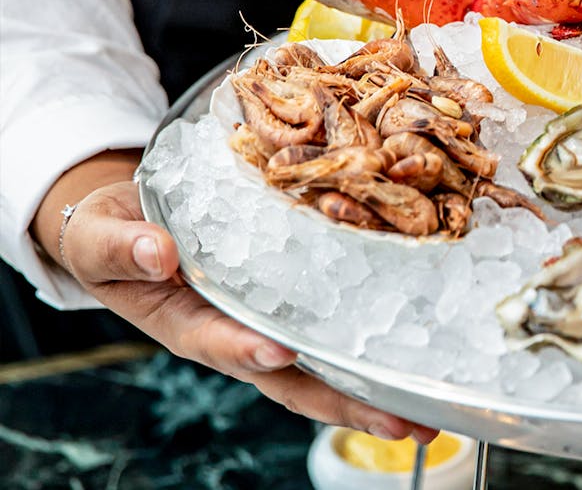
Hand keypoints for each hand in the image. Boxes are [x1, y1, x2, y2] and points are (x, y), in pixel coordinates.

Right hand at [33, 151, 436, 442]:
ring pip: (319, 369)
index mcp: (185, 322)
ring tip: (420, 416)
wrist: (129, 223)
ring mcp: (265, 324)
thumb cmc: (111, 235)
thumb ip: (121, 247)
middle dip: (340, 403)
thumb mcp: (98, 237)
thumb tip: (158, 253)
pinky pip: (331, 331)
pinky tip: (414, 359)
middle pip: (289, 379)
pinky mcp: (291, 303)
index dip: (247, 350)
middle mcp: (234, 333)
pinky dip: (369, 349)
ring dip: (367, 393)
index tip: (279, 353)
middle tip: (397, 421)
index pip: (219, 342)